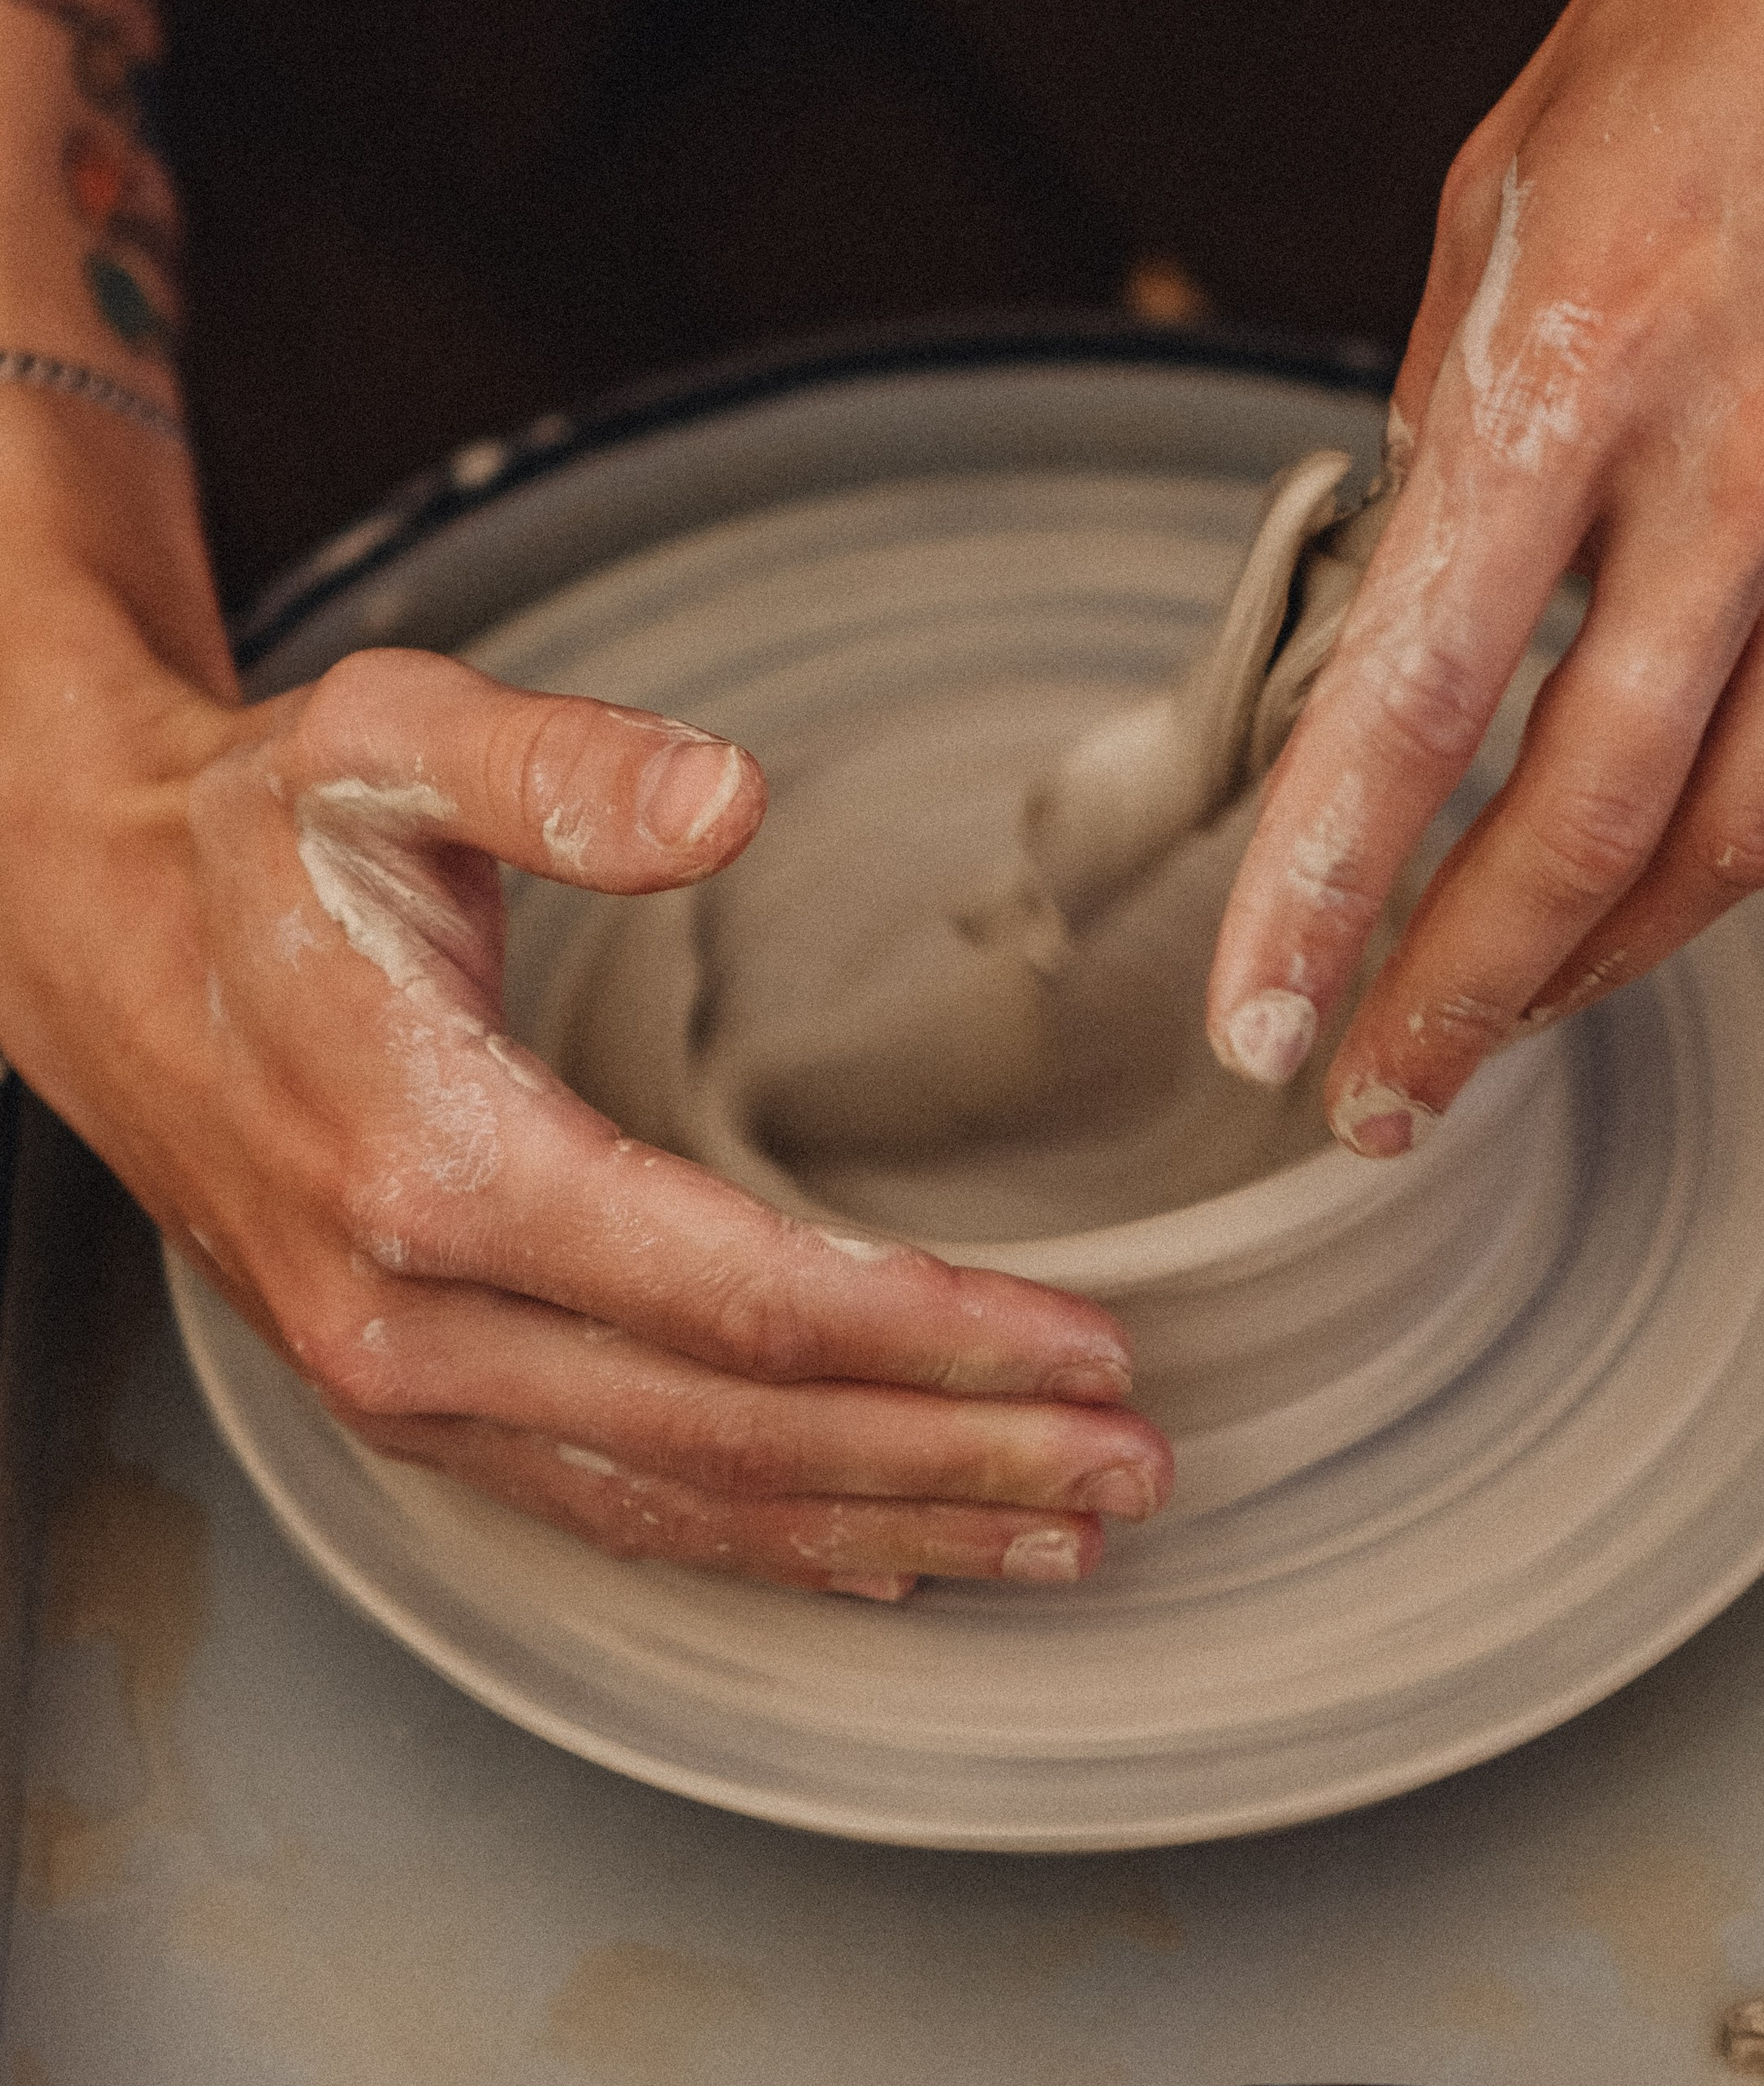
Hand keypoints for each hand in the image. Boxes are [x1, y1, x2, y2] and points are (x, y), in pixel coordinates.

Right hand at [4, 545, 1170, 1592]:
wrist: (85, 929)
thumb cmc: (252, 835)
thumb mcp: (386, 742)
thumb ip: (562, 769)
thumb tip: (732, 797)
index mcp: (427, 1160)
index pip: (736, 1297)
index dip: (931, 1337)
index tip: (1089, 1352)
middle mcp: (410, 1314)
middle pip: (739, 1430)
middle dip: (955, 1459)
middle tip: (1135, 1471)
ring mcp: (402, 1378)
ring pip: (681, 1498)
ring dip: (885, 1524)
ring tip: (1058, 1534)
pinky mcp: (407, 1392)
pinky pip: (605, 1502)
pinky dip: (760, 1536)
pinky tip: (877, 1545)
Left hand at [1209, 0, 1763, 1147]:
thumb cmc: (1735, 9)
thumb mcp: (1511, 169)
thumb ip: (1456, 401)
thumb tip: (1413, 590)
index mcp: (1586, 353)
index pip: (1428, 681)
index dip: (1330, 874)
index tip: (1254, 1008)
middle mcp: (1750, 457)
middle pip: (1592, 811)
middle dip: (1460, 991)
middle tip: (1366, 1094)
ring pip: (1748, 825)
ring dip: (1608, 958)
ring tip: (1503, 1013)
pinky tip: (1689, 882)